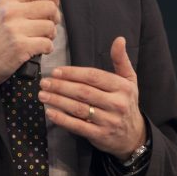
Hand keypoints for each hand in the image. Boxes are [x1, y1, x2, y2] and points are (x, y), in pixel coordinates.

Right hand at [0, 0, 59, 102]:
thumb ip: (20, 4)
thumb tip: (48, 0)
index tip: (55, 2)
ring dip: (50, 35)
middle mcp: (11, 12)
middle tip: (48, 26)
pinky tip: (38, 50)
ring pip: (50, 26)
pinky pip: (48, 44)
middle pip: (50, 7)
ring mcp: (16, 29)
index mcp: (7, 0)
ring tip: (41, 39)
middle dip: (55, 18)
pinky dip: (47, 48)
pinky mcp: (21, 47)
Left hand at [39, 37, 146, 159]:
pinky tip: (50, 113)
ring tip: (43, 95)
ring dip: (58, 101)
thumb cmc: (126, 102)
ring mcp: (108, 121)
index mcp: (122, 87)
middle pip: (84, 92)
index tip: (56, 71)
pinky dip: (62, 120)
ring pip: (79, 108)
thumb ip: (121, 60)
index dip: (73, 73)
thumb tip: (119, 39)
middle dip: (61, 86)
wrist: (134, 135)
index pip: (94, 77)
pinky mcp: (100, 136)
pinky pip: (78, 126)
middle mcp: (116, 103)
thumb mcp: (129, 80)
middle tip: (44, 82)